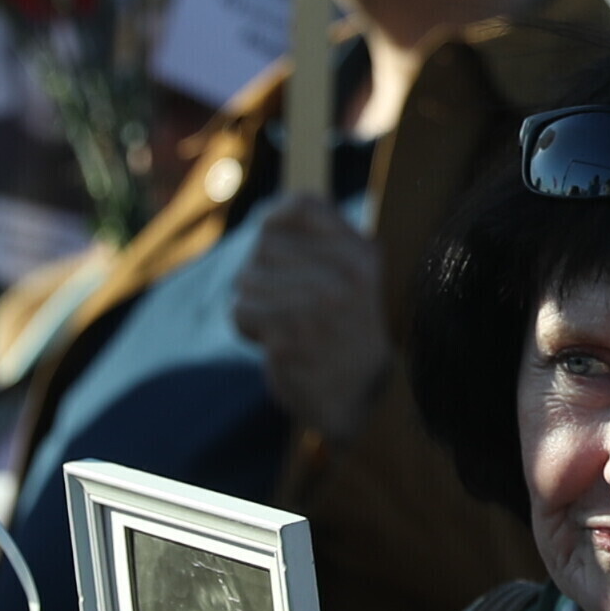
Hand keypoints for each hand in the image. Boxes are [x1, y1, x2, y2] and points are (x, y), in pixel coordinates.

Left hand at [233, 191, 388, 436]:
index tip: (276, 245)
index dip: (276, 220)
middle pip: (265, 244)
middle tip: (285, 300)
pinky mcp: (289, 338)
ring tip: (286, 324)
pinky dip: (250, 328)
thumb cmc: (356, 335)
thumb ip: (328, 243)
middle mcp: (344, 277)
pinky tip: (277, 342)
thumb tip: (275, 212)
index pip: (300, 207)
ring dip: (256, 303)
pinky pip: (242, 310)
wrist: (368, 403)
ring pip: (248, 278)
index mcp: (365, 256)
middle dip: (263, 272)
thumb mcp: (363, 280)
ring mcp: (316, 308)